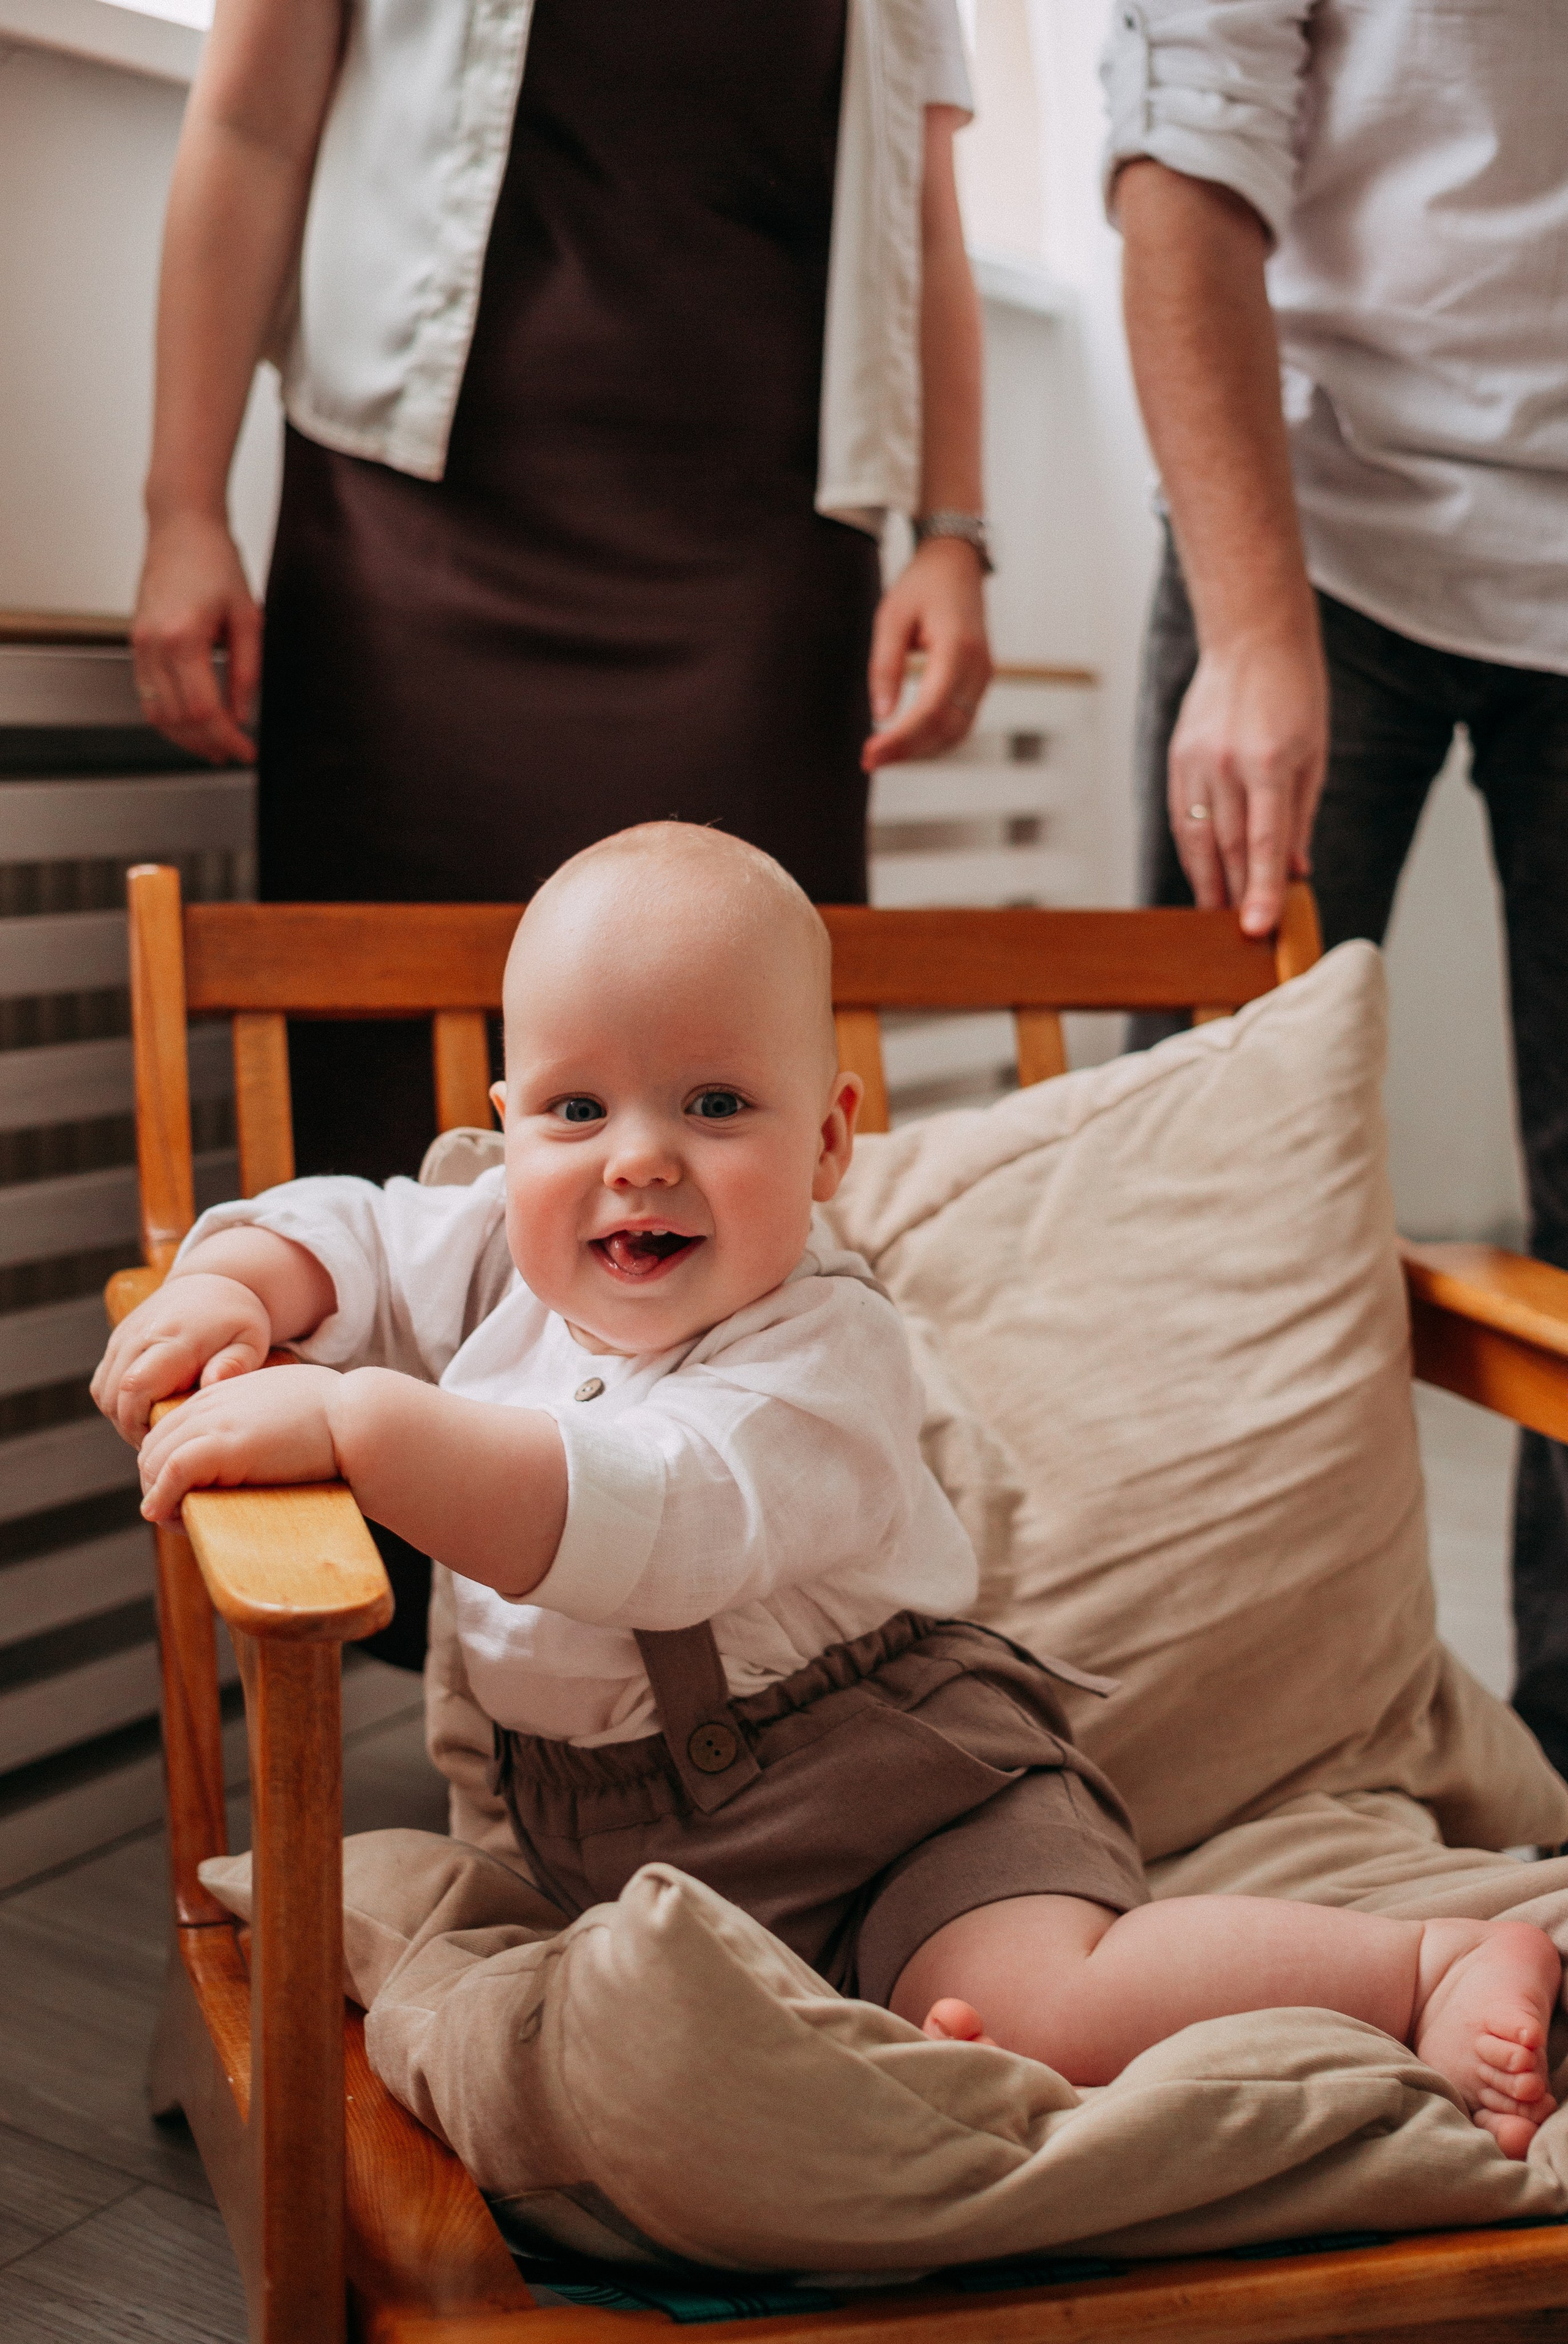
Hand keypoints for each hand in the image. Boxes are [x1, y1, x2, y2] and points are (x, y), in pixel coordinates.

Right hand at [92, 1272, 271, 1445]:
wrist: (211, 1282)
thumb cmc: (236, 1317)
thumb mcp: (249, 1339)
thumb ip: (235, 1364)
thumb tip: (212, 1383)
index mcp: (174, 1338)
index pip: (135, 1387)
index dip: (140, 1423)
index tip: (164, 1439)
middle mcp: (139, 1336)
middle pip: (113, 1396)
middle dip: (131, 1427)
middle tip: (162, 1442)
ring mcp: (123, 1337)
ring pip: (103, 1392)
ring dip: (122, 1417)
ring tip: (156, 1427)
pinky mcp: (116, 1341)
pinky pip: (103, 1383)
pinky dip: (117, 1403)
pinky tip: (146, 1411)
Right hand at [132, 510, 260, 765]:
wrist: (181, 527)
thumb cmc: (216, 561)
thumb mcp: (248, 616)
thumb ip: (246, 669)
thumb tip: (243, 714)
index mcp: (183, 637)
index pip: (204, 711)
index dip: (228, 738)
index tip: (248, 752)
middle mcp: (154, 644)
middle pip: (178, 719)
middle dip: (208, 744)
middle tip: (235, 753)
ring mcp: (139, 644)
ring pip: (157, 712)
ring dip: (185, 737)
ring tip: (214, 746)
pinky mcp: (136, 642)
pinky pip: (146, 693)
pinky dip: (167, 716)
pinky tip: (191, 723)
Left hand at [137, 1362, 342, 1522]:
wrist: (359, 1417)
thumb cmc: (338, 1417)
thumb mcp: (285, 1407)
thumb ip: (259, 1418)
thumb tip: (262, 1446)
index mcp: (224, 1390)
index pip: (171, 1429)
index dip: (167, 1465)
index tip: (184, 1492)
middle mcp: (210, 1402)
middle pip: (154, 1446)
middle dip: (156, 1483)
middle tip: (176, 1513)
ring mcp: (213, 1422)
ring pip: (154, 1461)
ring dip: (158, 1496)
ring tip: (178, 1520)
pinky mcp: (220, 1446)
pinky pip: (170, 1473)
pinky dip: (162, 1498)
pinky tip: (169, 1516)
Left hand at [863, 538, 991, 771]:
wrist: (956, 564)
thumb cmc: (921, 585)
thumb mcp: (891, 617)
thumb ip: (886, 666)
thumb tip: (881, 715)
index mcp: (957, 647)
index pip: (931, 708)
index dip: (901, 738)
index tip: (870, 754)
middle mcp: (978, 667)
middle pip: (946, 727)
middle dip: (907, 751)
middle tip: (868, 762)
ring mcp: (984, 676)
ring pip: (956, 731)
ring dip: (921, 750)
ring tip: (883, 756)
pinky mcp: (979, 682)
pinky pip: (960, 721)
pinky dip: (934, 738)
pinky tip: (906, 743)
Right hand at [1167, 627, 1327, 936]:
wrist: (1251, 635)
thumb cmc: (1294, 689)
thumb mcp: (1315, 752)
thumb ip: (1301, 815)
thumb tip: (1293, 869)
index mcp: (1269, 762)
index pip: (1263, 842)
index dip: (1261, 890)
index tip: (1259, 928)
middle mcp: (1226, 764)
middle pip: (1228, 848)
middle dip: (1236, 895)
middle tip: (1242, 933)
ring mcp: (1196, 761)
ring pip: (1197, 839)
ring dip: (1208, 881)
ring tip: (1217, 913)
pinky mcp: (1177, 757)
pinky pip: (1182, 817)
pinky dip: (1192, 849)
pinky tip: (1201, 871)